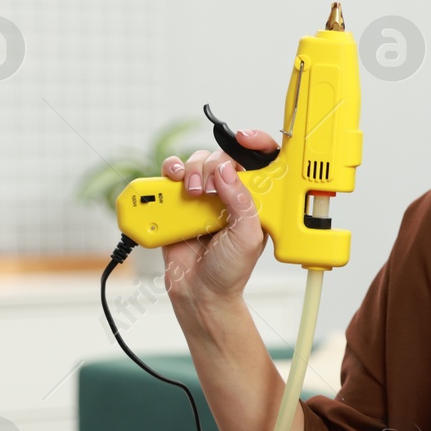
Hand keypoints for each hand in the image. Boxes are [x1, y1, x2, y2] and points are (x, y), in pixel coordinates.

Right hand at [158, 130, 277, 303]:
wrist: (199, 292)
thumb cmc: (230, 269)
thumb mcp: (248, 236)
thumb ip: (241, 202)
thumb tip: (226, 171)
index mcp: (254, 199)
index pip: (261, 161)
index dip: (256, 143)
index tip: (244, 138)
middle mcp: (229, 194)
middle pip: (221, 156)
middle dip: (213, 163)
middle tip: (208, 187)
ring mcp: (203, 197)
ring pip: (196, 162)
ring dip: (191, 168)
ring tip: (191, 191)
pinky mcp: (178, 203)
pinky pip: (171, 176)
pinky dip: (169, 172)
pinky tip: (173, 183)